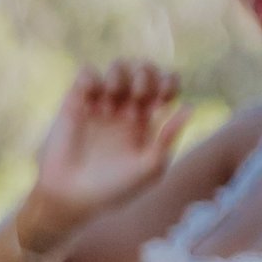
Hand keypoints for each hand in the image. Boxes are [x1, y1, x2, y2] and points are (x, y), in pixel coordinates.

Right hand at [26, 64, 187, 237]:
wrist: (71, 195)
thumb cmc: (114, 188)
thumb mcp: (149, 168)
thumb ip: (168, 137)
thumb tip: (189, 107)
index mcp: (149, 122)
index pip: (166, 87)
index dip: (169, 82)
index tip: (165, 95)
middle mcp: (127, 109)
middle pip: (144, 70)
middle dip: (146, 75)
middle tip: (139, 96)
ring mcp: (102, 103)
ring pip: (118, 66)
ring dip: (120, 77)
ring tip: (112, 105)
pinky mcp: (76, 101)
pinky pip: (88, 72)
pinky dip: (93, 79)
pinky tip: (93, 101)